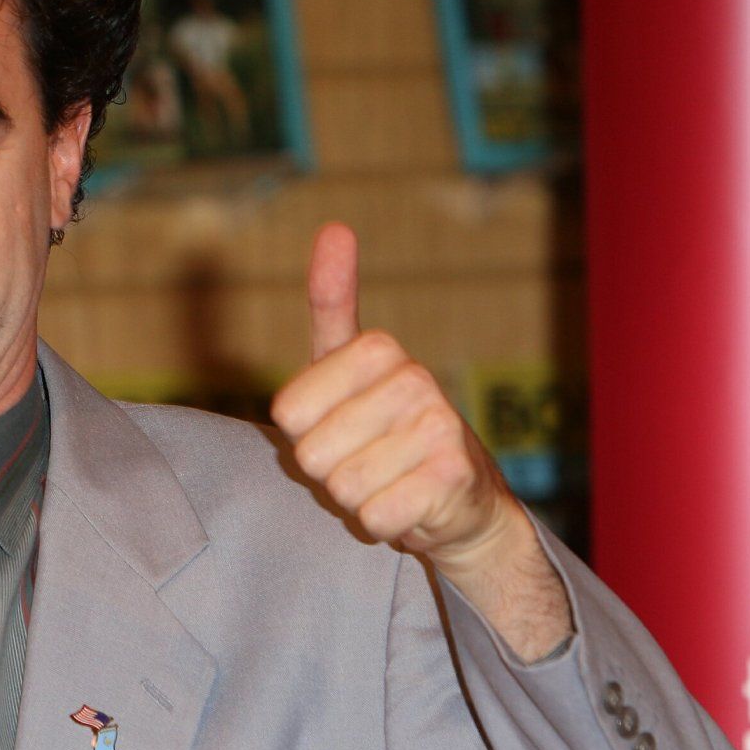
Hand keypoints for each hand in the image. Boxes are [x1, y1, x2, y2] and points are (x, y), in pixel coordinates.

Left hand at [271, 223, 514, 562]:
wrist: (460, 503)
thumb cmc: (386, 430)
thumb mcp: (347, 364)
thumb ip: (333, 302)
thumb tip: (335, 225)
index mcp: (380, 350)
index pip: (288, 413)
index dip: (304, 433)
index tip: (339, 423)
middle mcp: (415, 380)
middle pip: (311, 453)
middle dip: (331, 470)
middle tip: (368, 459)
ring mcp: (439, 428)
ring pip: (342, 487)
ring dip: (358, 498)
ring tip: (390, 480)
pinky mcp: (452, 478)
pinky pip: (374, 516)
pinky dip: (383, 524)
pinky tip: (411, 507)